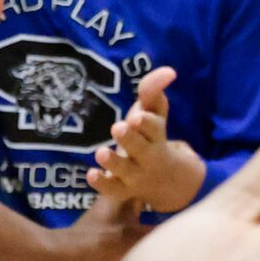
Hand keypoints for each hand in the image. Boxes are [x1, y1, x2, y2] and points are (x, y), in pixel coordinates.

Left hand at [89, 66, 209, 211]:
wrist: (163, 178)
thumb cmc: (151, 137)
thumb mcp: (154, 113)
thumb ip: (153, 90)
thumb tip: (169, 71)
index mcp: (157, 135)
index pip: (154, 128)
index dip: (146, 123)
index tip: (137, 116)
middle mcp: (148, 155)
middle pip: (141, 149)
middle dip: (130, 139)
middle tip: (118, 128)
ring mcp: (135, 174)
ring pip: (125, 170)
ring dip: (114, 162)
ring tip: (101, 152)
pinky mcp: (122, 188)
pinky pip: (113, 189)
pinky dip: (102, 183)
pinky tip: (90, 174)